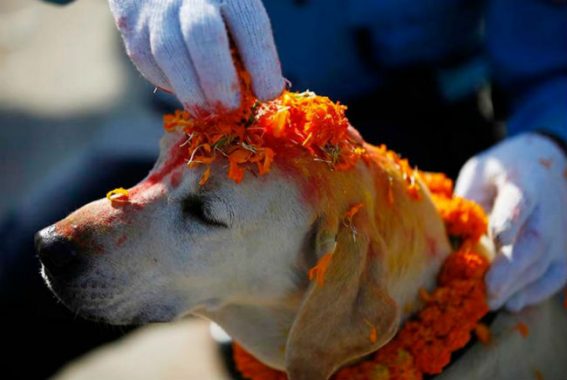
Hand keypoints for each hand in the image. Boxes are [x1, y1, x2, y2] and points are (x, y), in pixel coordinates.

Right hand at [108, 0, 283, 111]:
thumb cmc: (211, 6)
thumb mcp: (234, 13)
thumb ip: (245, 46)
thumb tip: (257, 93)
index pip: (250, 25)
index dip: (262, 64)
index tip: (268, 93)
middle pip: (203, 36)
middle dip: (218, 81)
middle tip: (229, 109)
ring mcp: (157, 7)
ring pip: (169, 53)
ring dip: (191, 92)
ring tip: (206, 112)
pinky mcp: (130, 23)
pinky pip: (148, 61)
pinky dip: (168, 82)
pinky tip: (182, 87)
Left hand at [456, 133, 566, 310]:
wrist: (543, 167)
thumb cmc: (500, 174)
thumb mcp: (479, 175)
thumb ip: (467, 202)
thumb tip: (449, 239)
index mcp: (524, 181)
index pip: (519, 201)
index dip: (509, 220)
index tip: (498, 238)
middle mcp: (549, 208)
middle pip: (535, 240)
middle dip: (511, 267)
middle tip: (488, 290)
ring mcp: (562, 232)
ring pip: (544, 263)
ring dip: (518, 285)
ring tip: (491, 301)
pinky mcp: (566, 251)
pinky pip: (554, 276)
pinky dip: (534, 292)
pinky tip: (512, 303)